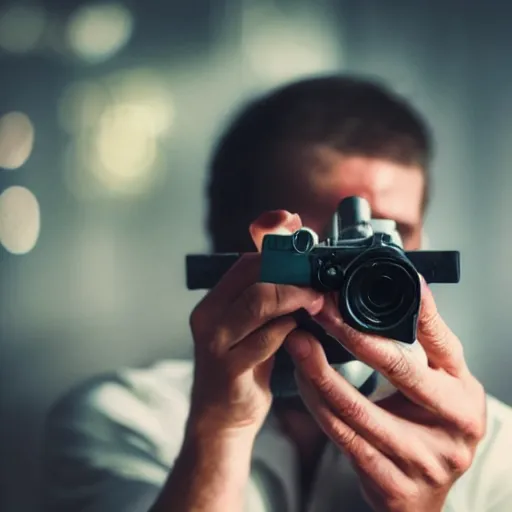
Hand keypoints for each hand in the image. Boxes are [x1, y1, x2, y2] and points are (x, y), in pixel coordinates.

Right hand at [188, 211, 324, 438]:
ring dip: (295, 297)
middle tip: (319, 278)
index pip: (245, 262)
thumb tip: (300, 266)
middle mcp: (208, 317)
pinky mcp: (229, 369)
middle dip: (293, 272)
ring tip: (316, 300)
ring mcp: (215, 343)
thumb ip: (268, 298)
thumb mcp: (250, 328)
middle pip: (253, 276)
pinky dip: (290, 330)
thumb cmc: (243, 366)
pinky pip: (267, 339)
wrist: (221, 418)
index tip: (303, 242)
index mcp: (213, 302)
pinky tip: (301, 331)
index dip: (277, 248)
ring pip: (259, 302)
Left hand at [286, 272, 486, 511]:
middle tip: (321, 311)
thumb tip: (409, 289)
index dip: (413, 310)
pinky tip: (302, 380)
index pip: (439, 341)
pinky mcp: (390, 482)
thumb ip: (425, 344)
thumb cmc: (431, 429)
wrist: (424, 497)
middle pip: (397, 369)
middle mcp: (452, 425)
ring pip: (357, 407)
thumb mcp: (440, 386)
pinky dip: (316, 402)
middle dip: (350, 334)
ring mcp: (423, 458)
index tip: (378, 284)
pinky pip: (341, 436)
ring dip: (320, 370)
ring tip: (298, 342)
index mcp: (464, 393)